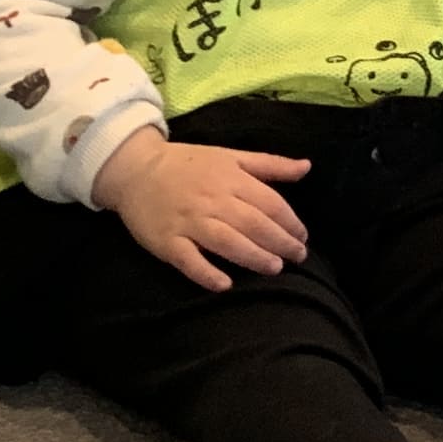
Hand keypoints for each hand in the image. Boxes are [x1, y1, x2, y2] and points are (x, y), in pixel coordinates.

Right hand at [92, 132, 310, 292]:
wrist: (135, 169)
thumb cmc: (188, 164)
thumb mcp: (230, 157)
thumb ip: (270, 164)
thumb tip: (307, 167)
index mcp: (230, 178)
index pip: (269, 203)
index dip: (290, 222)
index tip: (303, 237)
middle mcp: (212, 200)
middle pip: (253, 223)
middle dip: (280, 242)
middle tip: (298, 257)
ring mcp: (188, 222)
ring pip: (226, 241)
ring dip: (253, 256)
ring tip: (274, 268)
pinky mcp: (167, 241)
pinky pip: (189, 260)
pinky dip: (207, 273)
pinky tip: (225, 284)